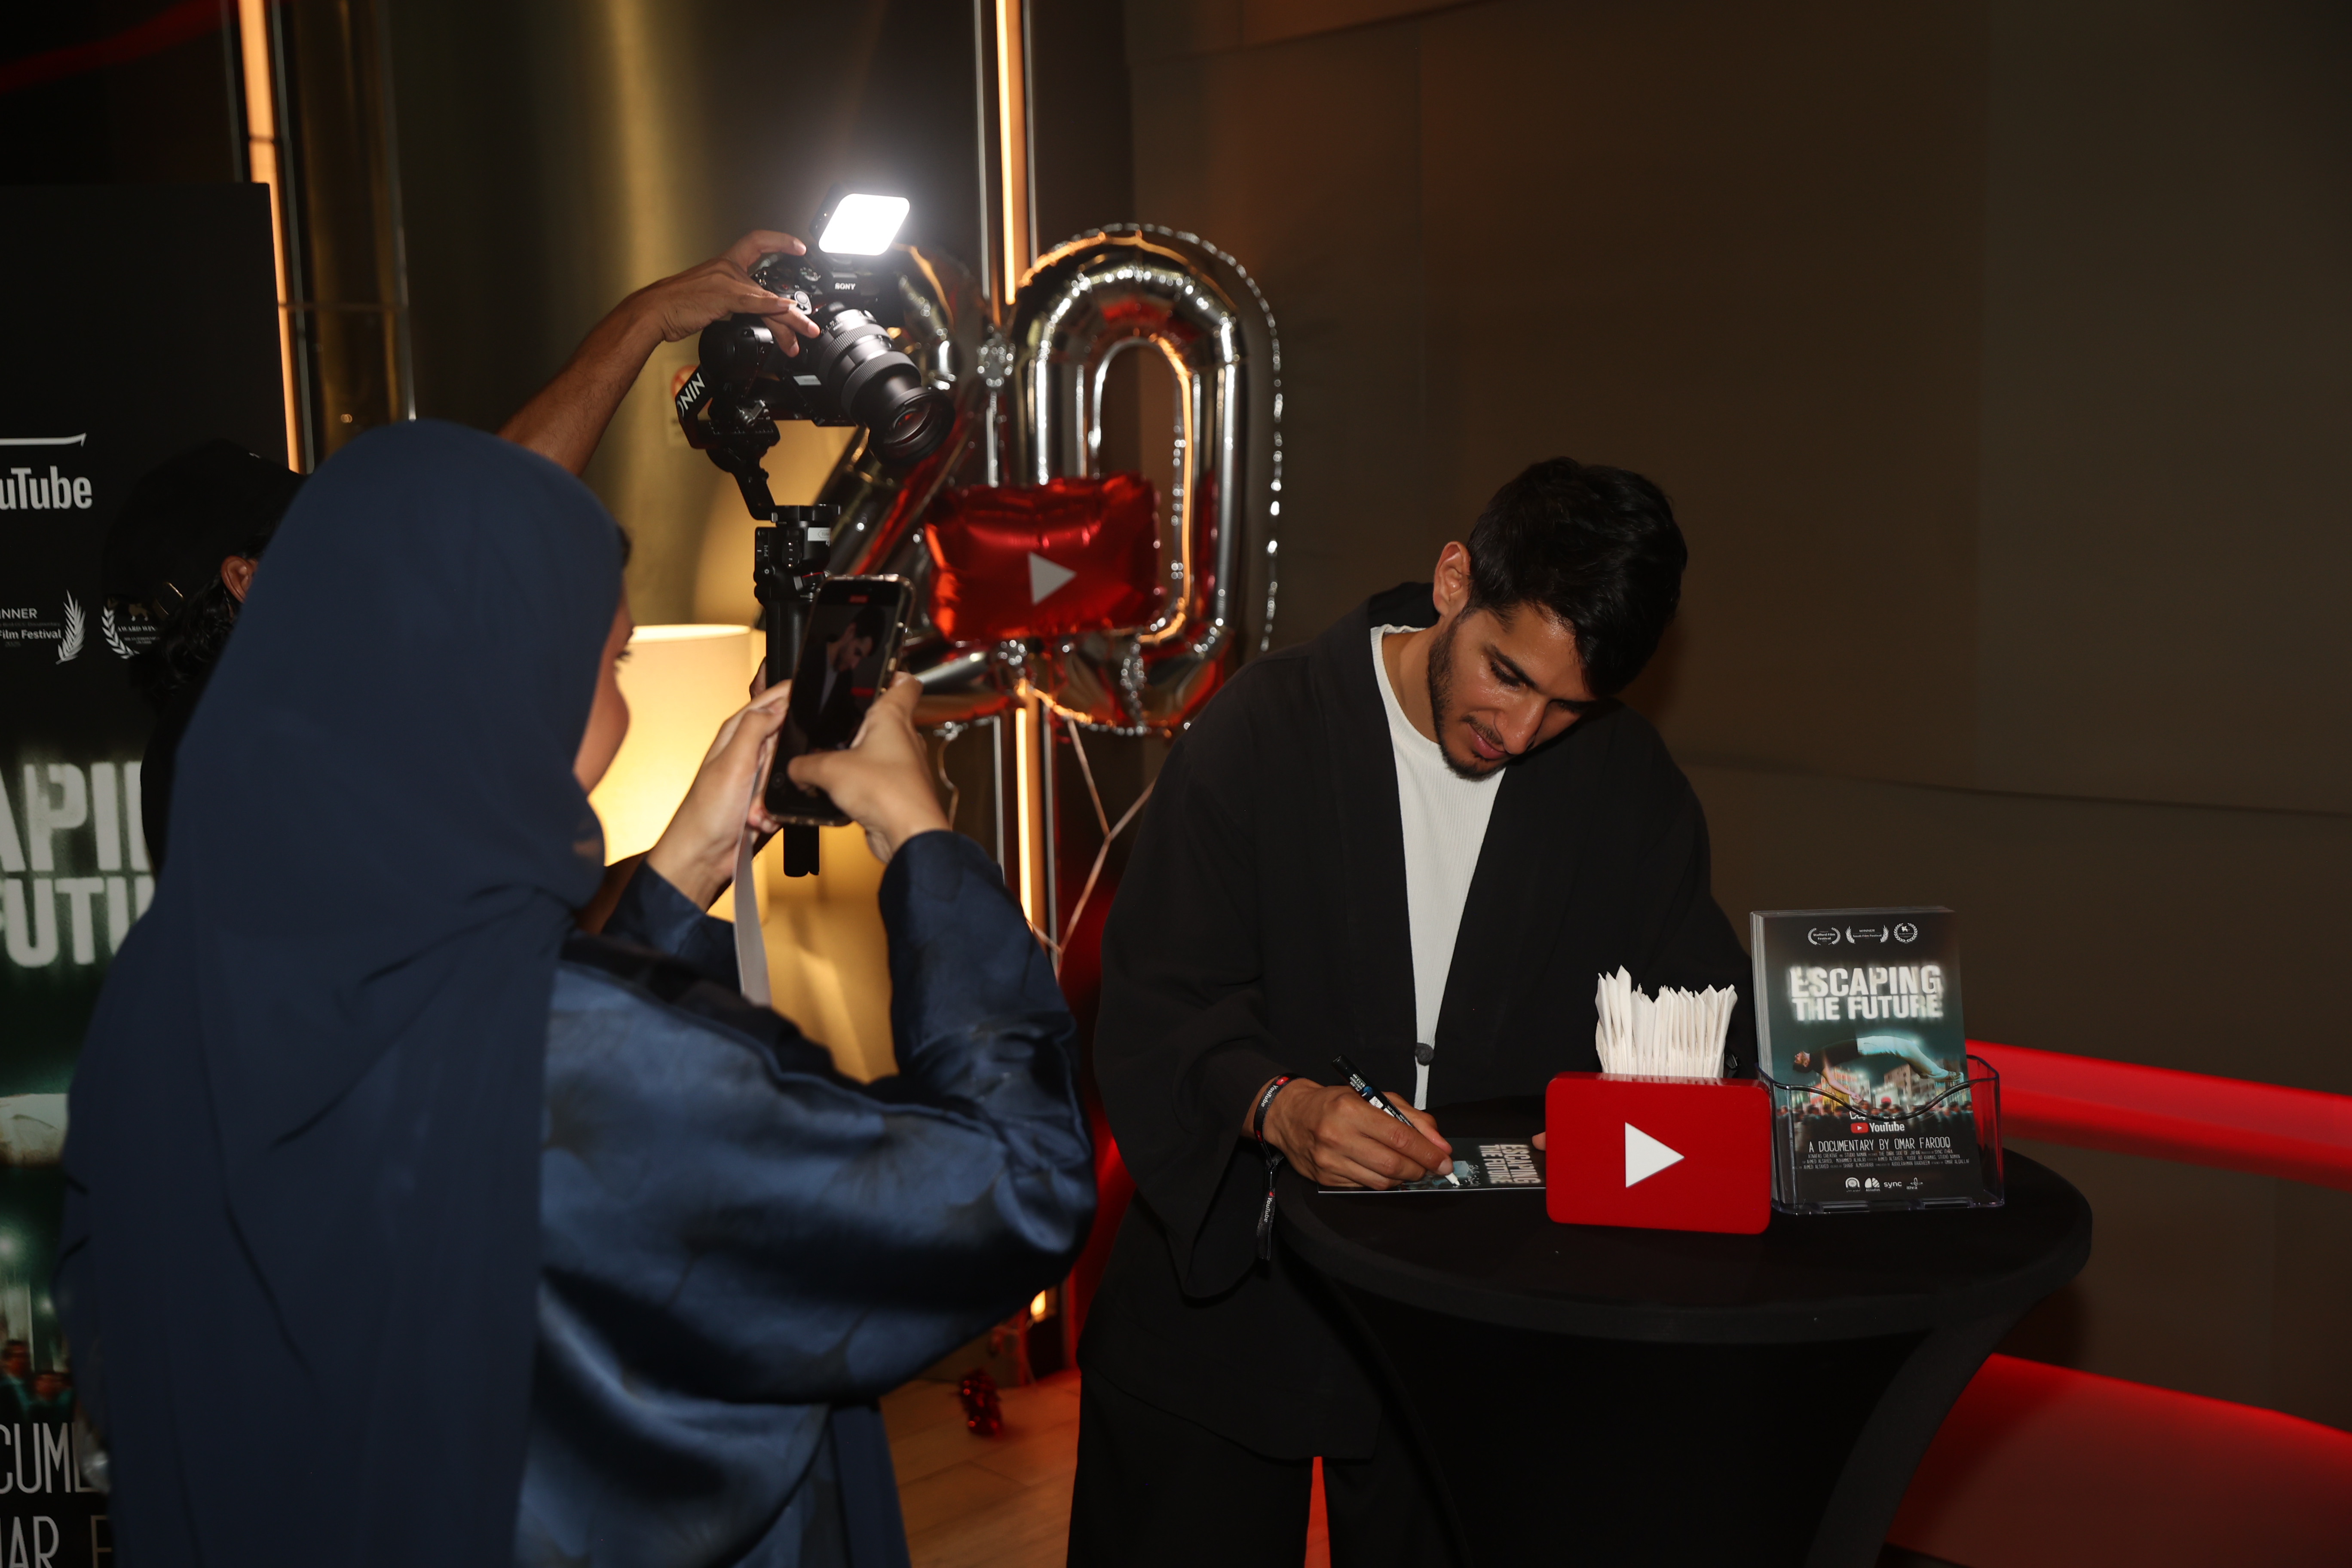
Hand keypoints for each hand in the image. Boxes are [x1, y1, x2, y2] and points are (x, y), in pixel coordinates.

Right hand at [632, 230, 823, 353]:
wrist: (654, 310)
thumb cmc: (677, 305)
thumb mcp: (709, 297)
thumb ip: (731, 300)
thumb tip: (750, 312)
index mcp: (724, 266)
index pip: (756, 242)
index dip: (779, 240)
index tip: (798, 246)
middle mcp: (727, 269)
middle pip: (769, 283)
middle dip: (793, 305)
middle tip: (810, 317)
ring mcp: (725, 281)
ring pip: (767, 298)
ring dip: (790, 318)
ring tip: (806, 330)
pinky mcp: (722, 296)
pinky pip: (752, 301)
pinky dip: (771, 306)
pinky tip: (786, 310)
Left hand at [643, 681, 791, 909]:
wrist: (703, 856)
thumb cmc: (706, 811)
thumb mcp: (732, 762)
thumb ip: (755, 728)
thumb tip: (780, 703)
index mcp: (737, 732)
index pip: (772, 700)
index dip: (792, 698)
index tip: (811, 707)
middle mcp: (748, 750)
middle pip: (788, 738)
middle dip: (786, 761)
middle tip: (766, 779)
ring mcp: (757, 776)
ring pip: (791, 770)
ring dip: (778, 791)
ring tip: (757, 805)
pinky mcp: (765, 798)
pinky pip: (788, 796)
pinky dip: (777, 810)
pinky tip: (759, 818)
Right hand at [786, 674, 950, 862]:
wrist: (906, 834)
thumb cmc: (887, 793)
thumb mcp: (829, 770)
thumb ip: (805, 764)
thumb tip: (794, 767)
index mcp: (894, 717)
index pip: (905, 683)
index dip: (893, 674)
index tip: (876, 672)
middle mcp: (903, 738)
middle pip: (883, 717)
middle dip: (857, 721)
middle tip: (833, 724)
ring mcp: (903, 765)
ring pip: (876, 750)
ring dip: (855, 755)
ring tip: (830, 762)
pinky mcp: (897, 790)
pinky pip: (874, 778)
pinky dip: (857, 782)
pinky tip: (838, 791)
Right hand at [1253, 1080, 1453, 1188]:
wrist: (1290, 1115)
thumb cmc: (1335, 1103)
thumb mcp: (1374, 1097)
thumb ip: (1411, 1117)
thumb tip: (1439, 1144)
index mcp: (1351, 1109)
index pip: (1400, 1137)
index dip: (1427, 1153)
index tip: (1444, 1161)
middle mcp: (1338, 1136)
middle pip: (1392, 1164)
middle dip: (1419, 1170)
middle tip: (1430, 1168)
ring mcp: (1329, 1160)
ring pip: (1380, 1182)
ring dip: (1402, 1179)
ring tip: (1408, 1168)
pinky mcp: (1325, 1178)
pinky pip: (1363, 1187)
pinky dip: (1380, 1182)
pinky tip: (1382, 1170)